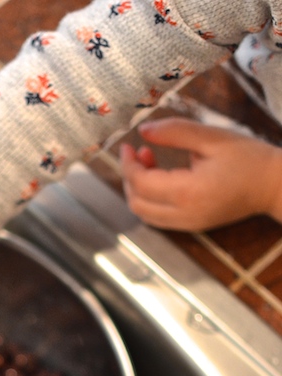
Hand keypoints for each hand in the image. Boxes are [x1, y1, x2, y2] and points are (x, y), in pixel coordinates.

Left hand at [119, 117, 281, 230]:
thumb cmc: (248, 158)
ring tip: (150, 162)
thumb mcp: (212, 137)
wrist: (273, 186)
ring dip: (139, 190)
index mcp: (188, 192)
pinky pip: (159, 218)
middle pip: (137, 203)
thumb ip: (175, 132)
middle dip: (130, 177)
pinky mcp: (192, 226)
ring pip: (145, 214)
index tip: (127, 145)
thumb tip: (143, 130)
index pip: (141, 183)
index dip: (128, 163)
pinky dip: (151, 199)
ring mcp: (188, 225)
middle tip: (138, 152)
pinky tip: (162, 178)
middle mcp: (184, 215)